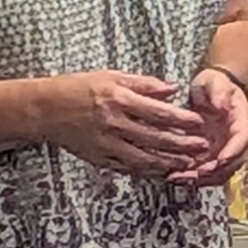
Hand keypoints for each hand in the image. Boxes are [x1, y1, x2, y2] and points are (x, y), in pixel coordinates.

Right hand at [41, 68, 209, 178]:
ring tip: (188, 163)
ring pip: (144, 158)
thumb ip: (144, 83)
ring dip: (169, 162)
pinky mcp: (99, 158)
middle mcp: (113, 123)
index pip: (158, 112)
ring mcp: (106, 144)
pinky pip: (128, 168)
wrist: (44, 109)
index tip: (199, 123)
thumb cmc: (77, 87)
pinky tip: (163, 171)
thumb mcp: (110, 76)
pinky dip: (147, 172)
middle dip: (182, 145)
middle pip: (155, 138)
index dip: (182, 120)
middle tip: (202, 147)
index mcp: (118, 99)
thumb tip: (173, 88)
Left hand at [176, 67, 247, 187]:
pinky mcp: (210, 154)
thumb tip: (221, 105)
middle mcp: (234, 140)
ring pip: (217, 171)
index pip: (242, 141)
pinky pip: (204, 170)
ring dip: (200, 178)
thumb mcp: (215, 82)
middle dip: (213, 172)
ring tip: (178, 177)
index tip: (220, 161)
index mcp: (241, 122)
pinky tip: (175, 175)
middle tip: (193, 174)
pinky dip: (191, 175)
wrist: (210, 90)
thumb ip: (218, 91)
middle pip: (231, 163)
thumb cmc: (214, 84)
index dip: (232, 153)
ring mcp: (222, 149)